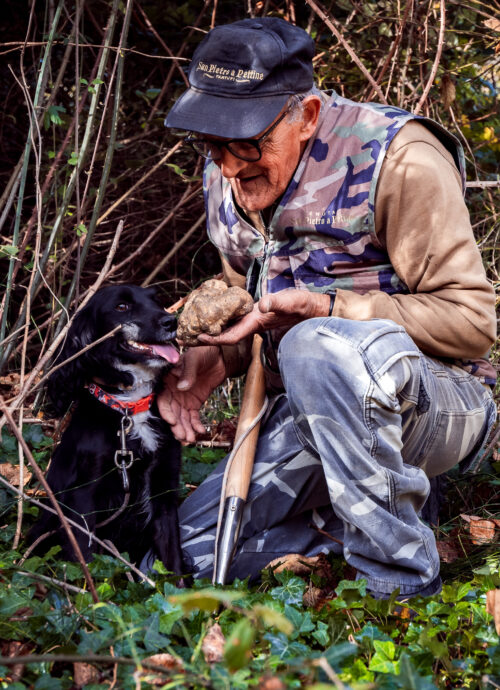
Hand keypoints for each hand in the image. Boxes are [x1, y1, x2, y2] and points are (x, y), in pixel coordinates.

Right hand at [157, 345, 226, 442]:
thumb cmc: (203, 353)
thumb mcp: (195, 359)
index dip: (166, 411)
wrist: (219, 357)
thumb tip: (182, 386)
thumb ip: (188, 372)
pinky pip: (193, 417)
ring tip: (191, 439)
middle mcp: (173, 392)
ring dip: (185, 429)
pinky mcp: (194, 403)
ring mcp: (183, 399)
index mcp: (168, 380)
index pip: (163, 399)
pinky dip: (196, 425)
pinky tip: (201, 431)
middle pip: (172, 412)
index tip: (172, 421)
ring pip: (182, 418)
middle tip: (183, 436)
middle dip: (177, 426)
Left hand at [197, 290, 330, 345]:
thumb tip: (264, 305)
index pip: (232, 336)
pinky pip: (235, 321)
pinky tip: (214, 316)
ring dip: (212, 330)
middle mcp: (253, 324)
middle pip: (225, 336)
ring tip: (193, 327)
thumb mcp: (291, 301)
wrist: (313, 309)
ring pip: (229, 329)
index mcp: (256, 323)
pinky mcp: (256, 316)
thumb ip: (278, 303)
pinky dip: (222, 320)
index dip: (215, 339)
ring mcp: (254, 321)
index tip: (198, 338)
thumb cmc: (303, 305)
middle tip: (185, 336)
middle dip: (206, 337)